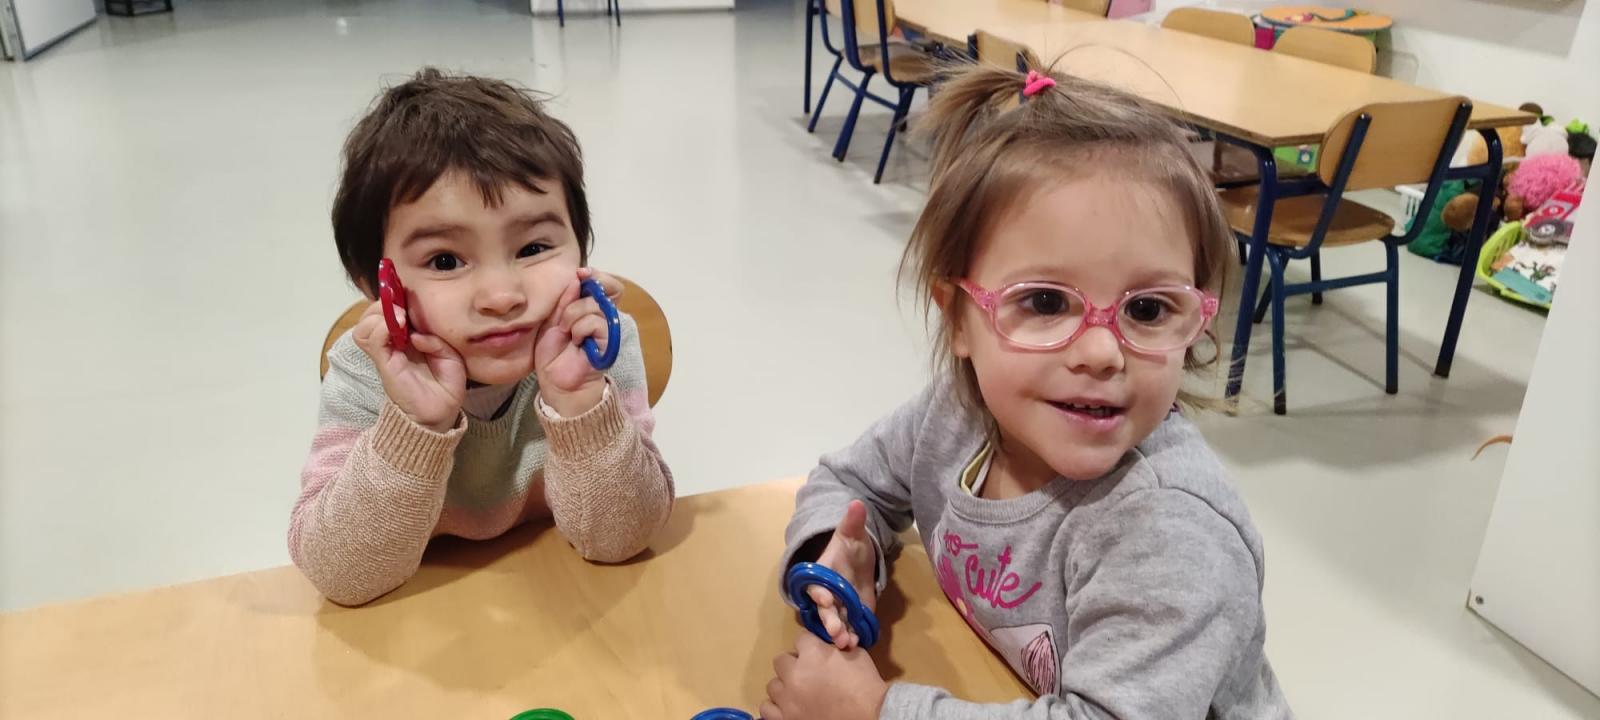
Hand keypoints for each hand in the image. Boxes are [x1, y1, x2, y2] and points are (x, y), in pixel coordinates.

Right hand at [351, 301, 465, 432]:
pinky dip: (380, 328)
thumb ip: (435, 340)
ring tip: (399, 317)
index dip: (394, 296)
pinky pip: (372, 340)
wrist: (439, 414)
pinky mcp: (384, 364)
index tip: (406, 290)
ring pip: (365, 324)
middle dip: (385, 301)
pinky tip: (398, 328)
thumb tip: (416, 334)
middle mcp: (392, 343)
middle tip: (401, 303)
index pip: (390, 310)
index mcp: (407, 337)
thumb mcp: (450, 356)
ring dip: (379, 313)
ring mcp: (385, 353)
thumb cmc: (445, 385)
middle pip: (372, 313)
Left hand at [535, 268, 623, 416]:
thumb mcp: (552, 320)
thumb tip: (577, 279)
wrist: (557, 383)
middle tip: (566, 312)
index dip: (596, 275)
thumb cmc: (554, 354)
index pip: (606, 284)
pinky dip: (580, 329)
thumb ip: (565, 301)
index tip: (580, 273)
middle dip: (581, 295)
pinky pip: (596, 323)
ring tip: (566, 332)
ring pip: (594, 305)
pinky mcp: (609, 342)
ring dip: (573, 316)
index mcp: (590, 309)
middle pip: (606, 288)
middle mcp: (603, 316)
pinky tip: (575, 341)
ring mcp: (608, 329)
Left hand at [760, 633, 887, 719]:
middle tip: (808, 674)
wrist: (871, 716)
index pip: (801, 639)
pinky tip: (789, 708)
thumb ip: (835, 647)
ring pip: (773, 685)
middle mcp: (794, 673)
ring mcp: (787, 699)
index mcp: (812, 653)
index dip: (810, 645)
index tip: (817, 653)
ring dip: (785, 686)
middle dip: (793, 665)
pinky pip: (767, 709)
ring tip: (798, 693)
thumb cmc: (866, 685)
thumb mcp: (855, 655)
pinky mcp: (785, 719)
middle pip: (781, 661)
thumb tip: (827, 646)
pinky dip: (777, 708)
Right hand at [808, 500, 878, 649]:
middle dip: (829, 620)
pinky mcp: (851, 616)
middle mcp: (826, 593)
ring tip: (847, 643)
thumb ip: (852, 522)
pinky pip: (849, 628)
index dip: (818, 592)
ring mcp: (838, 607)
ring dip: (839, 633)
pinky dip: (853, 636)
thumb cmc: (850, 546)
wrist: (859, 561)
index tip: (824, 599)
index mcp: (822, 573)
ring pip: (835, 623)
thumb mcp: (852, 534)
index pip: (816, 584)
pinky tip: (859, 644)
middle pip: (823, 609)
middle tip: (836, 632)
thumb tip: (857, 503)